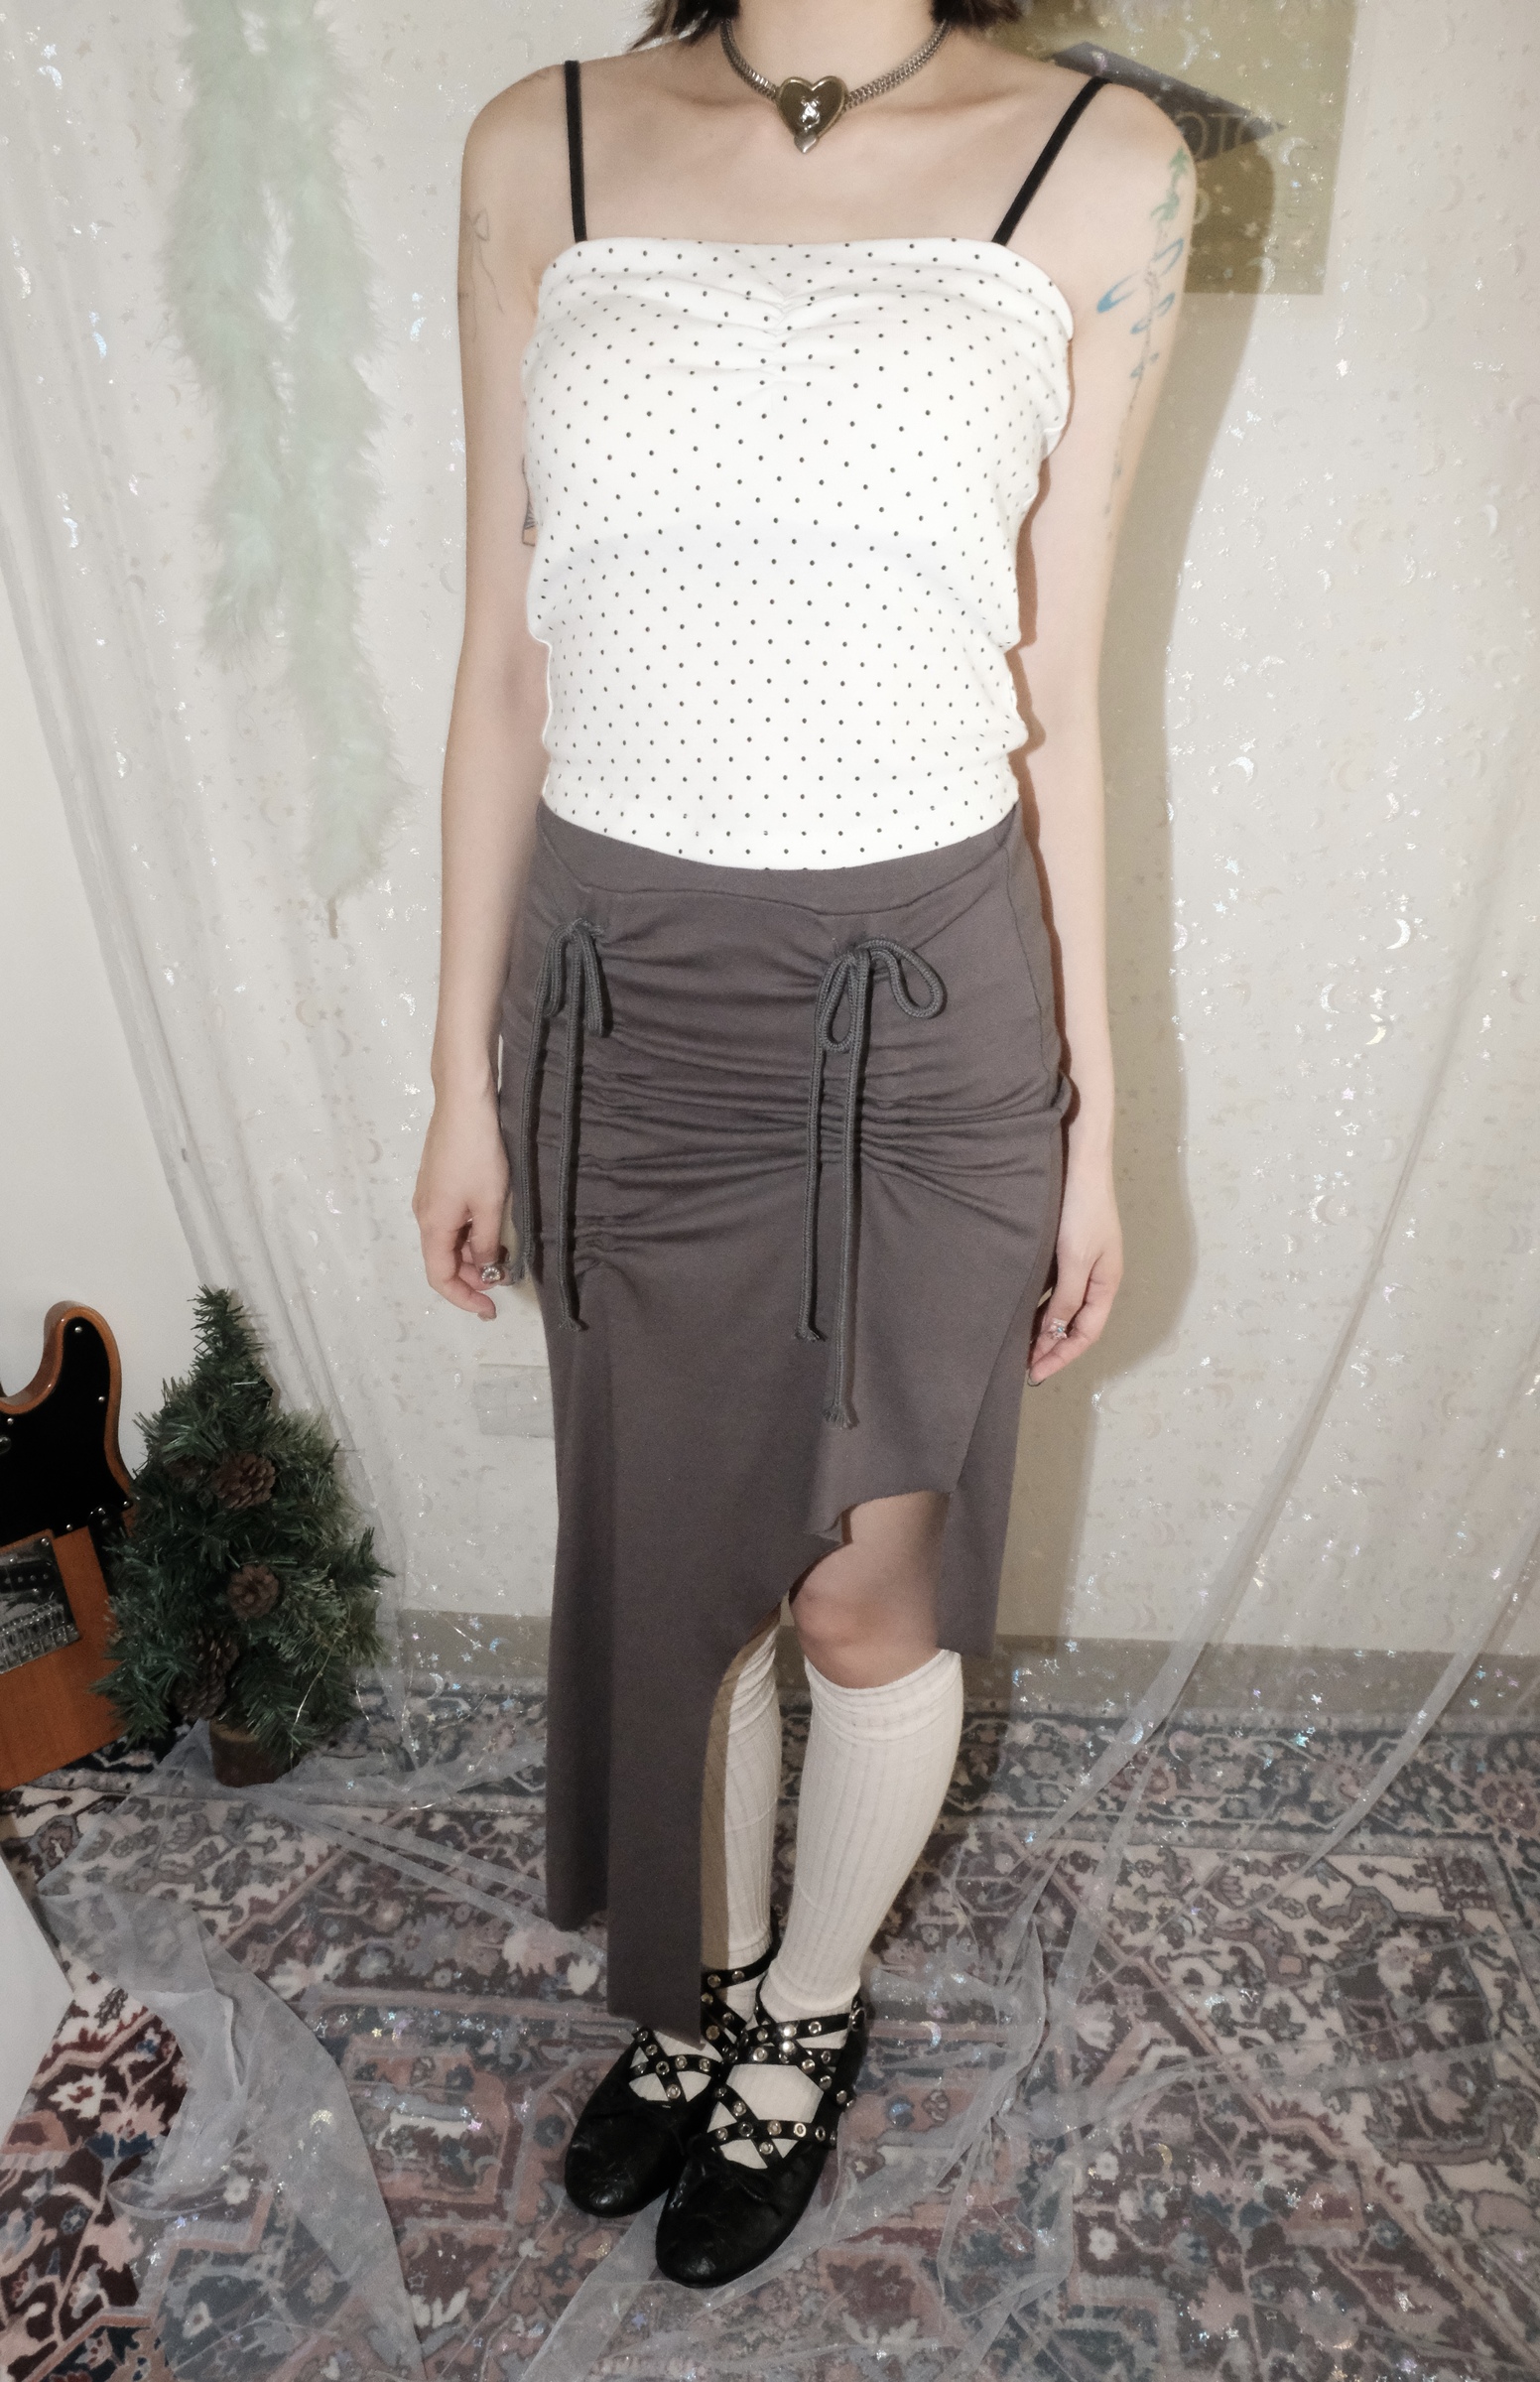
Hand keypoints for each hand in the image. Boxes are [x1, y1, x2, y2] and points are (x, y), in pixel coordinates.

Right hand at [412, 1089, 510, 1320]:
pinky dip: (468, 1235)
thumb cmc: (478, 1154)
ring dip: (471, 1256)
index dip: (463, 1298)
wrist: (463, 1105)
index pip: (440, 1277)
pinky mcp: (437, 1183)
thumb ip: (486, 1242)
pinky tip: (490, 1230)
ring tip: (501, 1257)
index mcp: (433, 1225)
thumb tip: (484, 1267)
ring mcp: (429, 1198)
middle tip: (503, 1281)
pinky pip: (450, 1222)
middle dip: (471, 1277)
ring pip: (447, 1241)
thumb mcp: (490, 1203)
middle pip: (442, 1260)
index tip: (489, 1309)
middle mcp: (424, 1215)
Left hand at [1028, 1158, 1122, 1384]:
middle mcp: (1097, 1278)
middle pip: (1076, 1325)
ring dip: (1044, 1329)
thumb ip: (1065, 1298)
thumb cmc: (1081, 1208)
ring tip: (1019, 1346)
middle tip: (1023, 1366)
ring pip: (1063, 1308)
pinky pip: (1054, 1289)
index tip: (1035, 1373)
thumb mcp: (1073, 1258)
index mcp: (1106, 1283)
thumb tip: (1054, 1334)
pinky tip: (1022, 1312)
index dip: (1062, 1356)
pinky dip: (1040, 1306)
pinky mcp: (1067, 1250)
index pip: (1085, 1334)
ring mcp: (1082, 1263)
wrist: (1080, 1161)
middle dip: (1052, 1348)